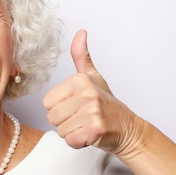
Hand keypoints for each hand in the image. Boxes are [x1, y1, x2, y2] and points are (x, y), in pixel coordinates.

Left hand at [43, 30, 138, 153]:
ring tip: (86, 125)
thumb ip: (82, 56)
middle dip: (65, 122)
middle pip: (52, 117)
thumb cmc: (107, 104)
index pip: (47, 102)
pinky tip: (90, 135)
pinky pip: (71, 140)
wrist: (128, 128)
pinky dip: (78, 142)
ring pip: (60, 130)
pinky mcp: (95, 130)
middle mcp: (87, 94)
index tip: (77, 106)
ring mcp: (92, 112)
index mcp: (80, 80)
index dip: (60, 108)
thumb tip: (80, 32)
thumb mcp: (93, 77)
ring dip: (72, 132)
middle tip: (82, 118)